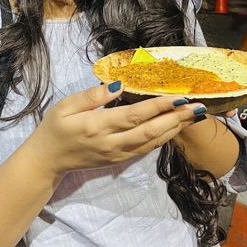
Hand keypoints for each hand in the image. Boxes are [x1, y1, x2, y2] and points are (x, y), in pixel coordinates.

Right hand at [30, 83, 206, 174]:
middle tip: (199, 108)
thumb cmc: (54, 128)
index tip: (179, 97)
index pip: (135, 115)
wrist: (47, 161)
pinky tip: (175, 128)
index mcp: (97, 126)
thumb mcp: (66, 106)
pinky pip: (145, 149)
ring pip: (152, 142)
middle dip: (177, 119)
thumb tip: (119, 85)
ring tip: (194, 117)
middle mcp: (111, 143)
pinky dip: (163, 138)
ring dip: (175, 129)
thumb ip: (93, 96)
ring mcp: (117, 155)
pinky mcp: (119, 160)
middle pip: (151, 131)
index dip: (159, 107)